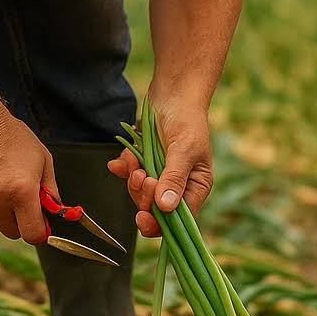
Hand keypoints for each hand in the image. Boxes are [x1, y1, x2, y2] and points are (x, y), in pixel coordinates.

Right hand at [0, 107, 57, 244]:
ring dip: (1, 215)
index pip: (33, 234)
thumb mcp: (42, 159)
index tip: (40, 224)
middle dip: (21, 221)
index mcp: (23, 191)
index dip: (39, 231)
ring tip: (2, 188)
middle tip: (21, 200)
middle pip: (13, 233)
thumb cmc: (13, 138)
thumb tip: (56, 212)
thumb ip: (51, 190)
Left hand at [107, 95, 213, 237]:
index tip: (142, 217)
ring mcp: (160, 174)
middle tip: (141, 177)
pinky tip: (120, 160)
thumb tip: (165, 207)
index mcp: (196, 187)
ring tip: (134, 163)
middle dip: (143, 196)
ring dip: (132, 180)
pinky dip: (124, 168)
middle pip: (155, 209)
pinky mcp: (145, 163)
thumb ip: (174, 178)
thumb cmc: (186, 120)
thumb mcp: (184, 149)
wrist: (173, 93)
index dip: (161, 223)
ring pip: (139, 193)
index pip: (180, 219)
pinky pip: (129, 175)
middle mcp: (178, 185)